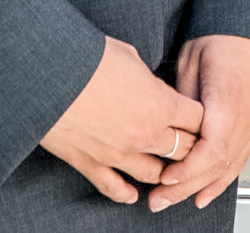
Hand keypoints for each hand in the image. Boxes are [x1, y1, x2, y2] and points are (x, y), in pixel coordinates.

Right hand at [39, 37, 204, 203]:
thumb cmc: (87, 57)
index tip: (199, 116)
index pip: (199, 120)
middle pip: (184, 150)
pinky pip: (115, 188)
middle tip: (189, 142)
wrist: (47, 73)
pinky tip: (133, 194)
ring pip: (155, 174)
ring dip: (163, 171)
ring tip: (166, 168)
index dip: (201, 117)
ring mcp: (118, 153)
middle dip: (190, 145)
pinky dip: (126, 193)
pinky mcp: (91, 164)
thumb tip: (150, 85)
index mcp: (160, 104)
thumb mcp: (129, 56)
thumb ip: (147, 78)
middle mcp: (145, 134)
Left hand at [148, 35, 249, 211]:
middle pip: (219, 164)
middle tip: (159, 200)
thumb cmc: (224, 33)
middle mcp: (249, 112)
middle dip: (186, 187)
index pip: (211, 149)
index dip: (187, 170)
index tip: (164, 178)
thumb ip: (182, 102)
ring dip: (202, 187)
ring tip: (175, 200)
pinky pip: (242, 157)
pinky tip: (207, 192)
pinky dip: (223, 178)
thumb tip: (167, 130)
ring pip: (231, 165)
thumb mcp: (191, 61)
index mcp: (230, 96)